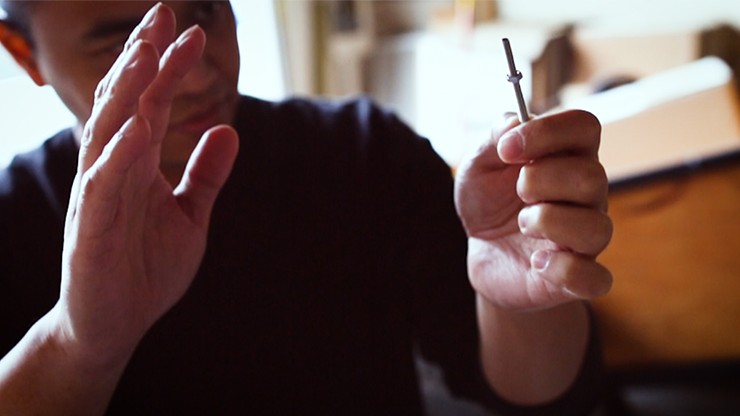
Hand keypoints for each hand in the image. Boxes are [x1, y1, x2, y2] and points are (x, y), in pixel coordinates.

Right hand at [57, 4, 238, 365]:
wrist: (115, 324)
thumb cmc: (146, 269)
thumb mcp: (190, 215)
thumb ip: (206, 175)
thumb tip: (229, 130)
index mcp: (136, 165)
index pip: (150, 104)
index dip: (169, 67)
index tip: (191, 32)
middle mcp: (114, 171)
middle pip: (125, 103)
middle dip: (143, 59)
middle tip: (162, 14)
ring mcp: (99, 197)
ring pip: (108, 133)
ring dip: (126, 92)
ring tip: (146, 52)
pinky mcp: (92, 230)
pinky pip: (103, 185)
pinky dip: (117, 155)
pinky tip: (135, 128)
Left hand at [454, 110, 611, 310]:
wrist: (482, 252)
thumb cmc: (489, 202)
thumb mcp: (478, 165)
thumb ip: (495, 139)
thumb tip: (514, 123)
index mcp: (568, 157)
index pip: (585, 126)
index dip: (547, 131)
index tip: (507, 148)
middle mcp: (587, 195)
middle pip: (592, 176)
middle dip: (541, 180)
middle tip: (516, 192)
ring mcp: (585, 237)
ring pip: (597, 227)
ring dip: (549, 222)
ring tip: (522, 224)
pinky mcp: (577, 278)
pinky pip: (595, 279)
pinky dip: (565, 271)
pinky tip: (537, 263)